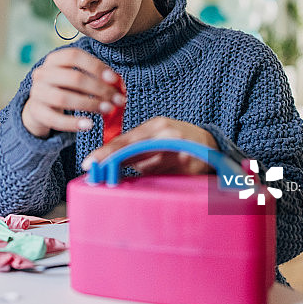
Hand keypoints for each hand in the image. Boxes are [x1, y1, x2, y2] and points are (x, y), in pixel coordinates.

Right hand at [21, 48, 125, 137]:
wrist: (39, 107)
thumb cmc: (65, 89)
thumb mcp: (77, 78)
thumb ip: (95, 78)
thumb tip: (118, 83)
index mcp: (54, 59)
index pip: (74, 56)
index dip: (95, 66)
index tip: (114, 79)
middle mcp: (42, 73)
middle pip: (73, 78)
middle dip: (99, 88)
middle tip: (117, 99)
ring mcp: (37, 93)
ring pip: (64, 98)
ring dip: (89, 104)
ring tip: (107, 110)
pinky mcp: (36, 112)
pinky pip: (55, 119)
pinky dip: (73, 123)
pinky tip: (89, 125)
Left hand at [82, 117, 217, 175]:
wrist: (213, 146)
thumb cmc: (178, 141)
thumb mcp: (157, 136)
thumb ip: (136, 146)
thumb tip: (108, 161)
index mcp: (156, 126)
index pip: (125, 139)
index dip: (105, 152)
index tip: (89, 163)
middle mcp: (167, 134)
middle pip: (133, 152)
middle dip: (115, 163)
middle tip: (101, 173)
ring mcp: (179, 150)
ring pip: (147, 168)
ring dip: (143, 172)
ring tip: (156, 167)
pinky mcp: (189, 166)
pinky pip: (163, 176)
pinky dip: (158, 178)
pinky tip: (166, 173)